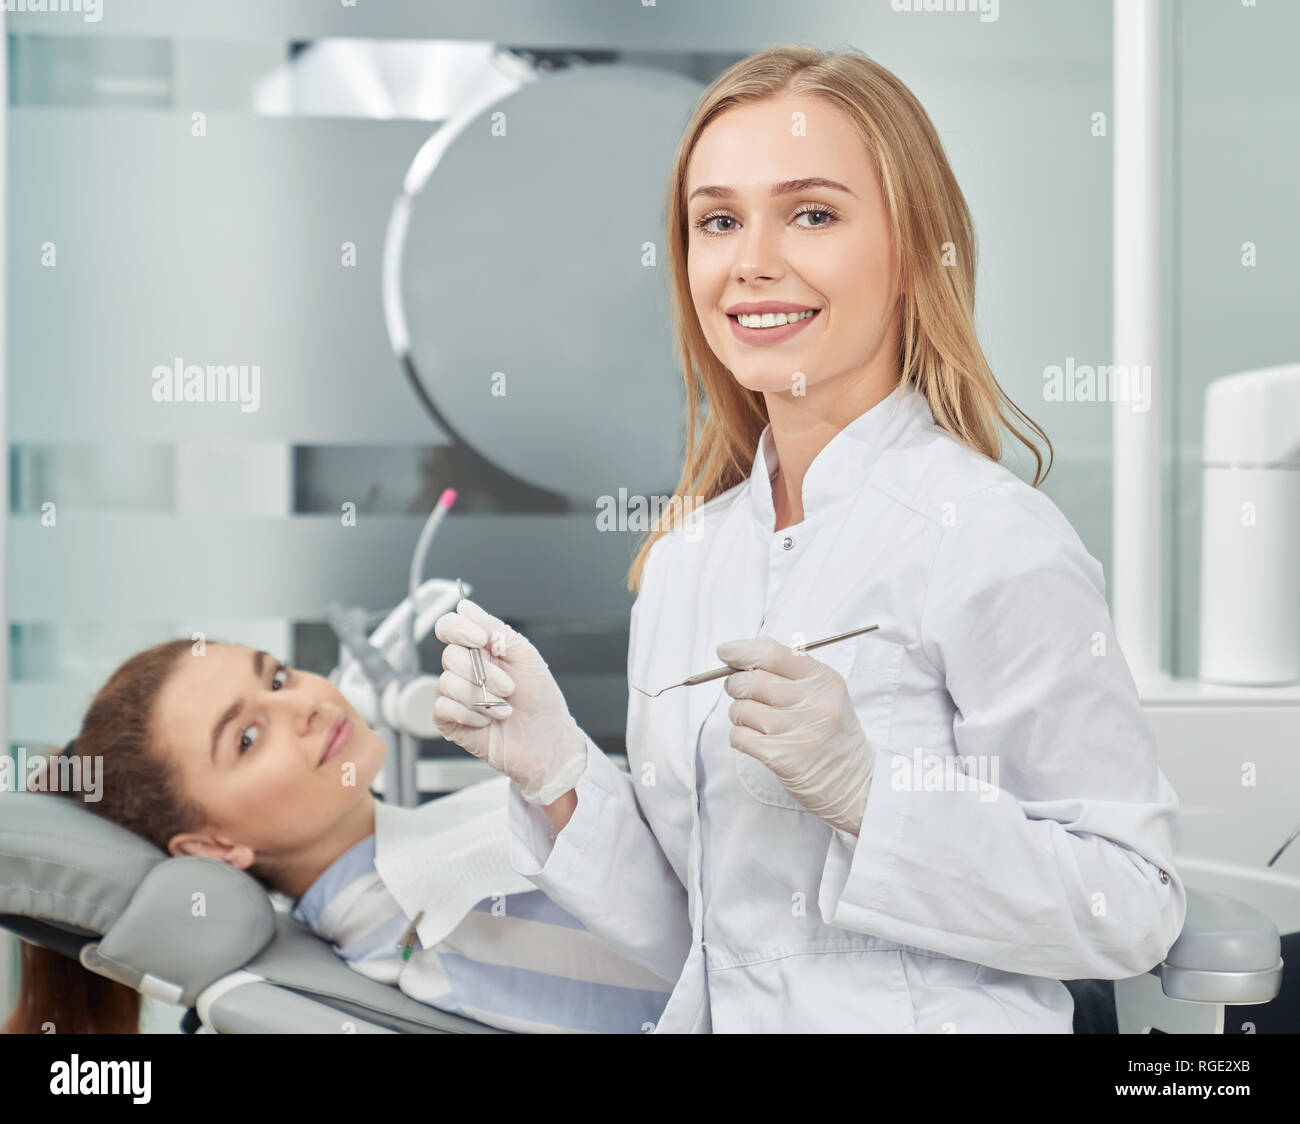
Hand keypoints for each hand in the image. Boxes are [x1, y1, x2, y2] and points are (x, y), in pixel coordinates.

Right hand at [432, 598, 586, 805]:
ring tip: (502, 709)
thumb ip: (495, 629)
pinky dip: (469, 714)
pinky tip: (486, 721)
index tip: (481, 640)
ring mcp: (456, 696)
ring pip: (446, 683)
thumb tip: (466, 606)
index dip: (459, 629)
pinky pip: (442, 708)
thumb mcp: (526, 656)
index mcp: (482, 650)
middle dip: (484, 673)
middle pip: (449, 656)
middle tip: (508, 687)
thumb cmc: (541, 700)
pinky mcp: (451, 721)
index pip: (450, 627)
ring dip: (480, 698)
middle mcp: (466, 670)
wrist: (548, 741)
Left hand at [718, 636, 874, 838]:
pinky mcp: (784, 758)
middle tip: (741, 692)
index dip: (742, 650)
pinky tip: (755, 740)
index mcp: (824, 680)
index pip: (774, 653)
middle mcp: (815, 703)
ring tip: (755, 722)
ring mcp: (800, 731)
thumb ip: (790, 670)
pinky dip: (739, 737)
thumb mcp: (825, 694)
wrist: (855, 783)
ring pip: (742, 709)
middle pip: (752, 680)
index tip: (726, 652)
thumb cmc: (831, 734)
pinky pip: (740, 736)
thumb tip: (743, 652)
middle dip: (735, 684)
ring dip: (738, 714)